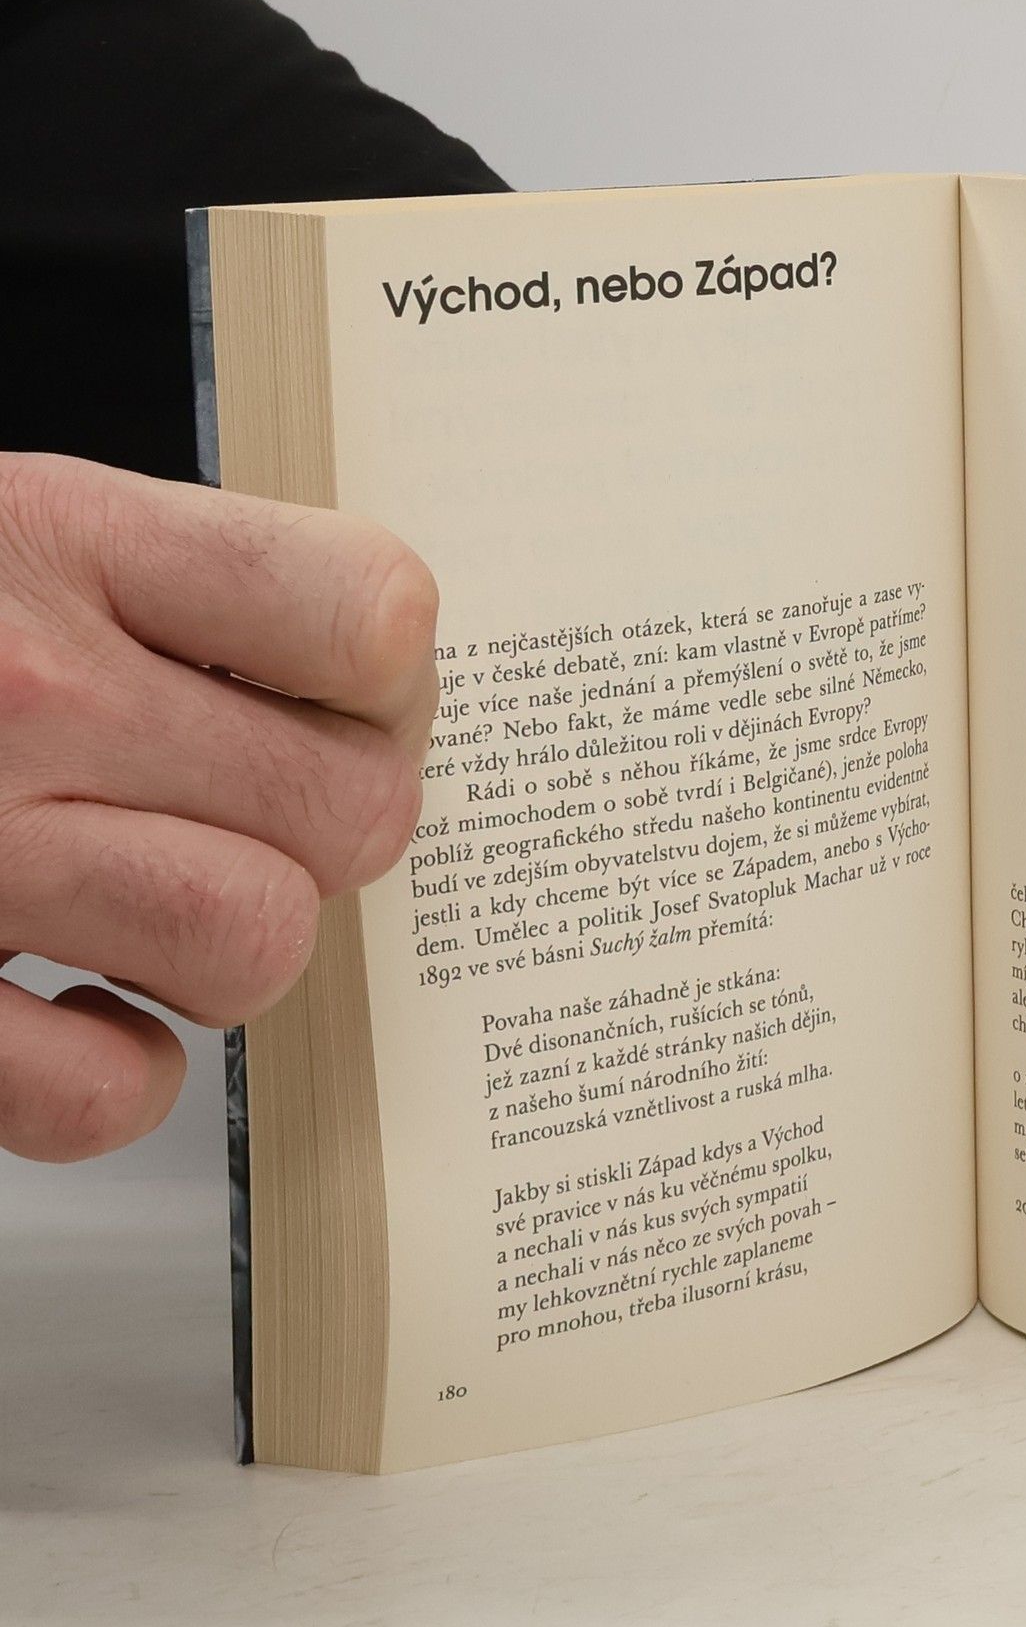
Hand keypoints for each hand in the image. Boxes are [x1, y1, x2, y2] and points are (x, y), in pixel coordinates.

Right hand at [0, 453, 437, 1161]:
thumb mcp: (3, 534)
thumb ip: (176, 591)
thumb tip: (375, 683)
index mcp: (55, 540)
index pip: (374, 616)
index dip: (386, 683)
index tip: (337, 702)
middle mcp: (14, 688)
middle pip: (357, 813)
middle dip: (322, 832)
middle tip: (240, 817)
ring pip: (258, 943)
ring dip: (224, 947)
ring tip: (142, 904)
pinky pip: (106, 1091)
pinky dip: (105, 1074)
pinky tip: (56, 1009)